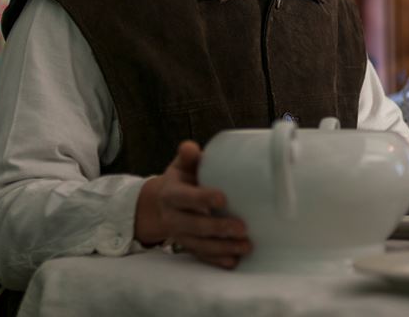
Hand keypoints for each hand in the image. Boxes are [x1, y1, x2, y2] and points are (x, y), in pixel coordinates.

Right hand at [134, 140, 250, 267]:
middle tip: (242, 228)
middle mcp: (173, 217)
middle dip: (218, 228)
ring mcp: (179, 234)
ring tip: (245, 246)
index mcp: (171, 194)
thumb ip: (187, 157)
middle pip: (194, 225)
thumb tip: (190, 147)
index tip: (222, 198)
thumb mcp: (182, 166)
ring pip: (199, 244)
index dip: (202, 198)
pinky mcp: (187, 245)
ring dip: (222, 248)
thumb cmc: (182, 179)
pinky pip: (201, 255)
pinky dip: (216, 260)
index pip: (185, 197)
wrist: (163, 202)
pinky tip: (233, 262)